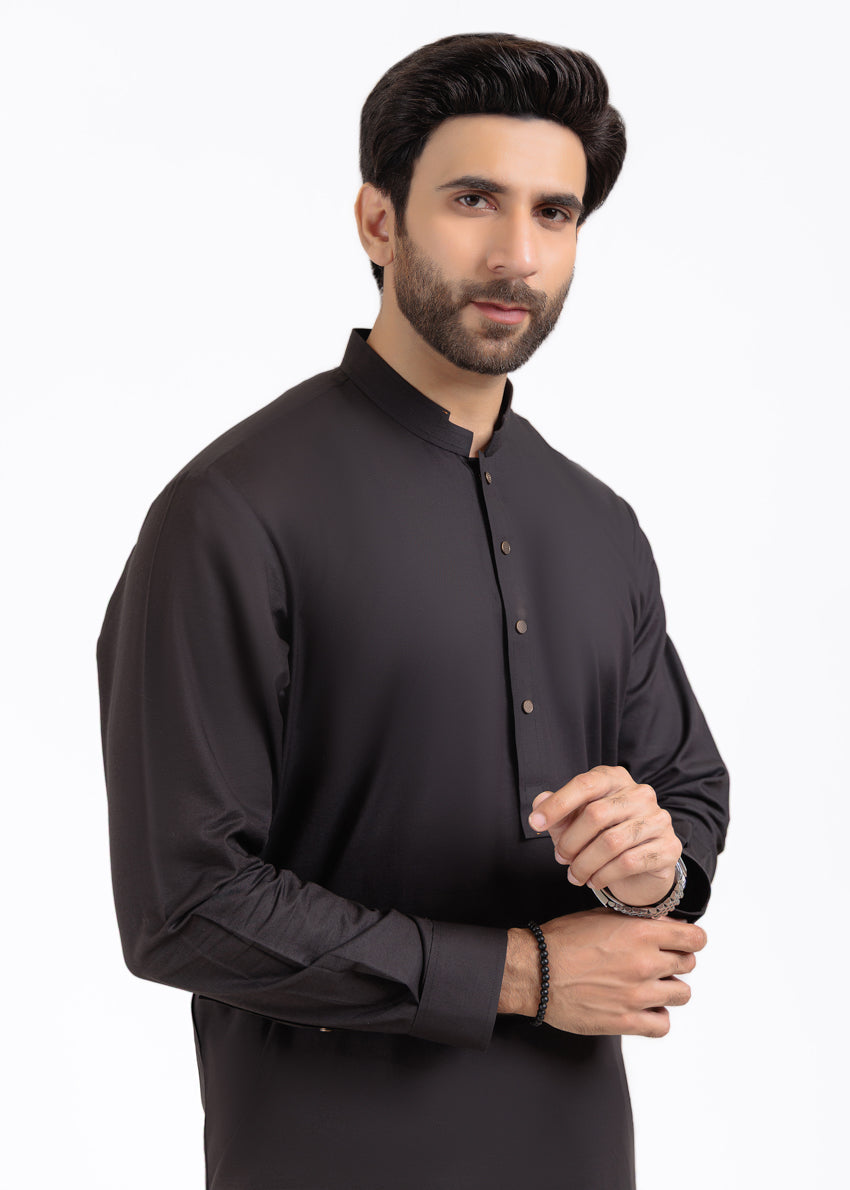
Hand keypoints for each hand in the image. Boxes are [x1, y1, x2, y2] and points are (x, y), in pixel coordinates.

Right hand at [499, 909, 705, 1036]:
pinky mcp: (627, 1021)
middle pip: (688, 964)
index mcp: (641, 933)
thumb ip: (634, 920)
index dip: (691, 939)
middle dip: (676, 960)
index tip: (684, 941)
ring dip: (669, 988)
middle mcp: (645, 963)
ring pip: (682, 994)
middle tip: (659, 961)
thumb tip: (659, 924)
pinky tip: (643, 1008)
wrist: (535, 972)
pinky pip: (663, 1024)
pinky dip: (657, 1017)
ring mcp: (639, 995)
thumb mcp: (599, 915)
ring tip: (649, 985)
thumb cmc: (561, 942)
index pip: (694, 938)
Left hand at [528, 765, 681, 907]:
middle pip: (596, 815)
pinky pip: (628, 863)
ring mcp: (658, 819)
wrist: (644, 863)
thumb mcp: (576, 820)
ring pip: (611, 842)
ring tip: (574, 876)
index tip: (535, 823)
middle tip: (559, 858)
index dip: (557, 804)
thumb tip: (539, 802)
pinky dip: (604, 875)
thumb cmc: (604, 834)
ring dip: (585, 864)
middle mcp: (640, 794)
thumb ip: (558, 810)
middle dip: (570, 842)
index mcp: (616, 779)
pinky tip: (594, 881)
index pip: (585, 784)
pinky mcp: (668, 847)